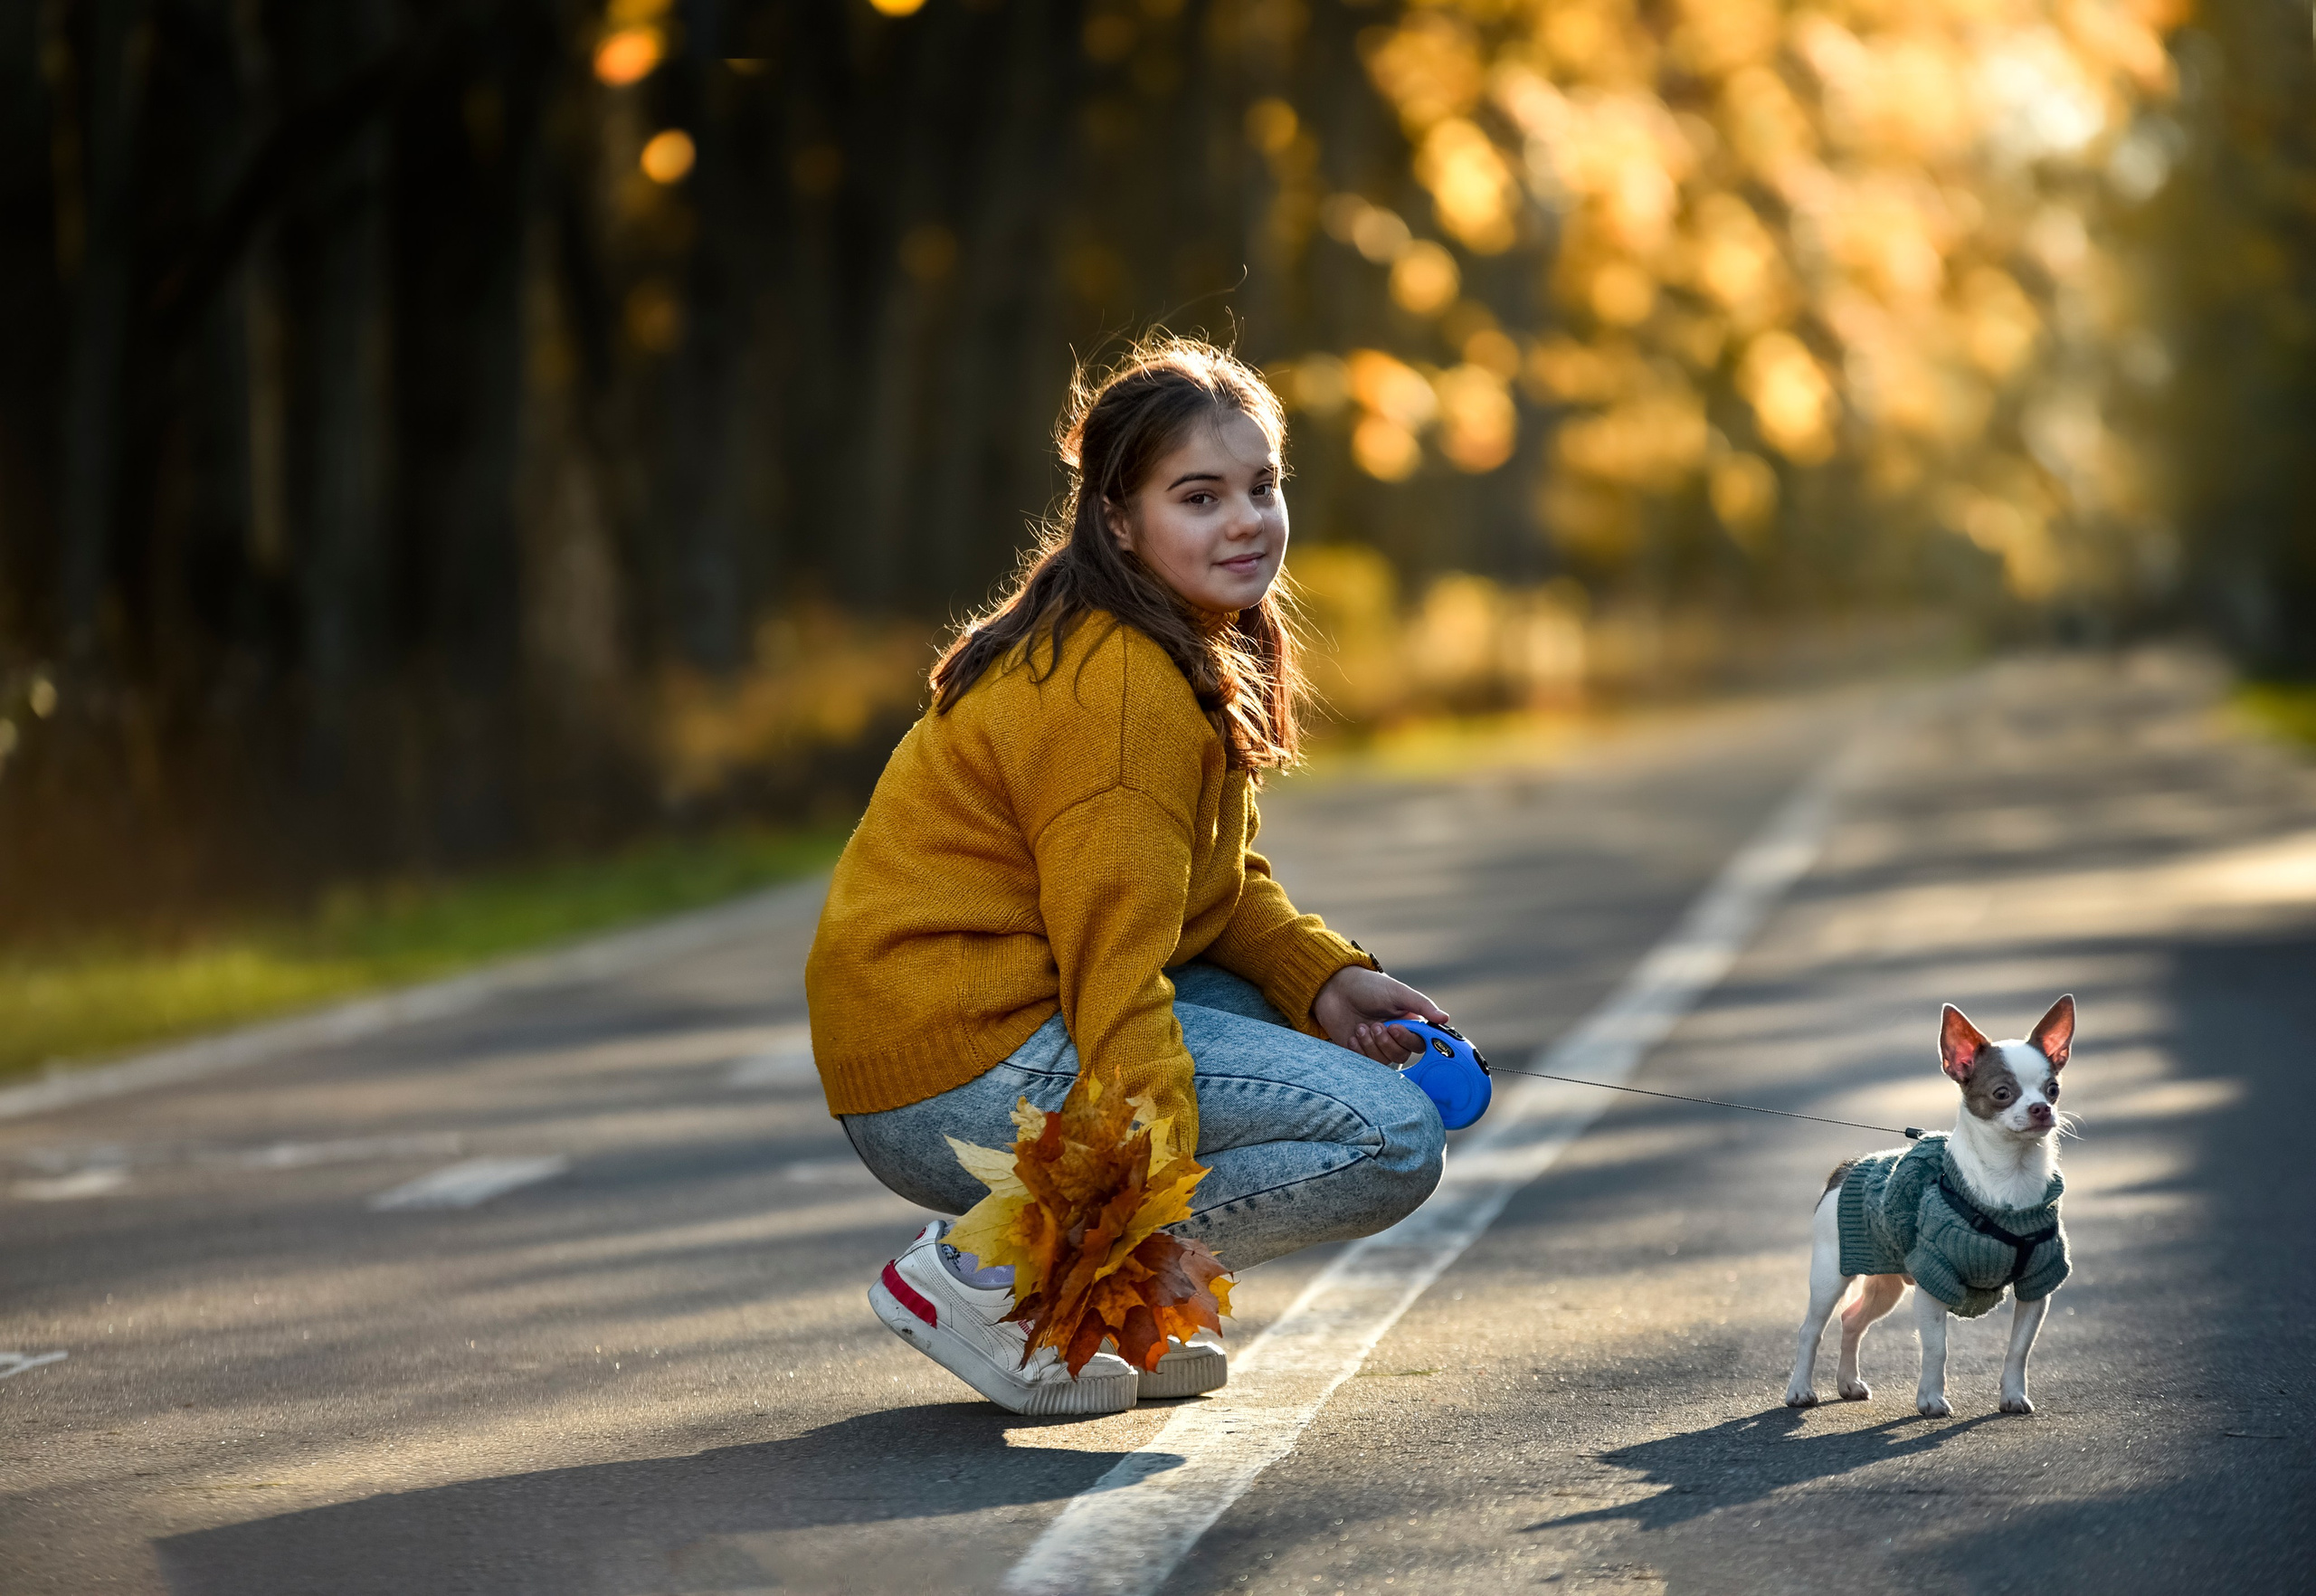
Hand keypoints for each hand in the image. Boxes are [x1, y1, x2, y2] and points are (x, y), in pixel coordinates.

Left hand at [1313, 963, 1450, 1064]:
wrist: (1333, 989)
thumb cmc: (1367, 986)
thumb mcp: (1397, 991)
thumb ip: (1421, 1005)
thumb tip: (1445, 1018)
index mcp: (1407, 1022)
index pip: (1419, 1042)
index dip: (1408, 1039)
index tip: (1395, 1027)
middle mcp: (1394, 1036)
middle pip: (1402, 1055)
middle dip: (1386, 1042)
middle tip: (1375, 1025)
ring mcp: (1376, 1045)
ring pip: (1383, 1061)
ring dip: (1371, 1045)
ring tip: (1361, 1027)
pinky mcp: (1359, 1052)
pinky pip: (1365, 1064)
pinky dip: (1358, 1050)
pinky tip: (1353, 1035)